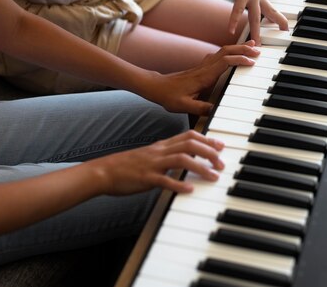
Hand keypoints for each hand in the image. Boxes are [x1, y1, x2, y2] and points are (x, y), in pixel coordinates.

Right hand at [92, 131, 225, 194]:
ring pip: (181, 159)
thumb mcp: (150, 155)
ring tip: (213, 176)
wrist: (104, 171)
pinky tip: (190, 190)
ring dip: (200, 167)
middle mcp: (159, 151)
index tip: (221, 146)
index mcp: (162, 145)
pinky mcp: (146, 178)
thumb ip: (168, 154)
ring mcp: (153, 164)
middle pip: (189, 144)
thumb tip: (187, 158)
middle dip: (209, 152)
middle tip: (222, 163)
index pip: (189, 136)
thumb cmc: (128, 166)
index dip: (207, 139)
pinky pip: (164, 180)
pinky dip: (179, 184)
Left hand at [146, 41, 260, 114]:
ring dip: (237, 48)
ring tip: (251, 46)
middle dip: (242, 49)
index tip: (251, 62)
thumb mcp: (183, 106)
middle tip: (258, 50)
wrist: (156, 87)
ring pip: (223, 51)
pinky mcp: (201, 67)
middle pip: (226, 52)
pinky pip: (218, 55)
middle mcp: (204, 68)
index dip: (238, 60)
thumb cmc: (168, 96)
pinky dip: (229, 52)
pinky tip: (234, 53)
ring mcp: (202, 66)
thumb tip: (216, 110)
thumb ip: (200, 108)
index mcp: (203, 76)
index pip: (224, 63)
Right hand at [217, 0, 288, 43]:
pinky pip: (237, 9)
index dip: (277, 18)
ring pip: (254, 15)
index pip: (269, 8)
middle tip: (285, 32)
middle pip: (268, 12)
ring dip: (255, 30)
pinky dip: (233, 19)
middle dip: (277, 22)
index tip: (284, 26)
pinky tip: (230, 30)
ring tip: (256, 43)